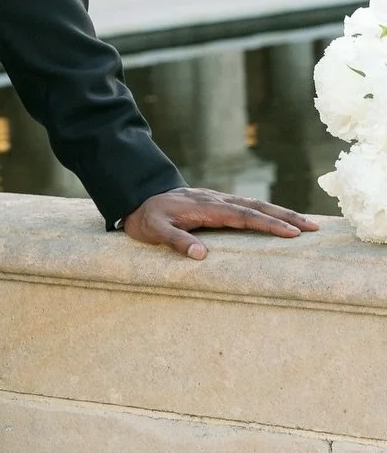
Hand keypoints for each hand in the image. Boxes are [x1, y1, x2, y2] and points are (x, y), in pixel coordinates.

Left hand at [122, 187, 317, 259]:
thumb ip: (176, 242)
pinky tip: (279, 218)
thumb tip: (202, 255)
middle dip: (285, 216)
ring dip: (280, 213)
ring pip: (254, 204)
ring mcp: (217, 200)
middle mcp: (216, 200)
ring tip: (306, 224)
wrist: (138, 197)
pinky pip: (247, 206)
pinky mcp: (216, 203)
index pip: (243, 216)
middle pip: (256, 206)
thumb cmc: (148, 218)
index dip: (268, 224)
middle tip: (313, 227)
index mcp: (205, 207)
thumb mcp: (155, 231)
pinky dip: (267, 211)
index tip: (291, 233)